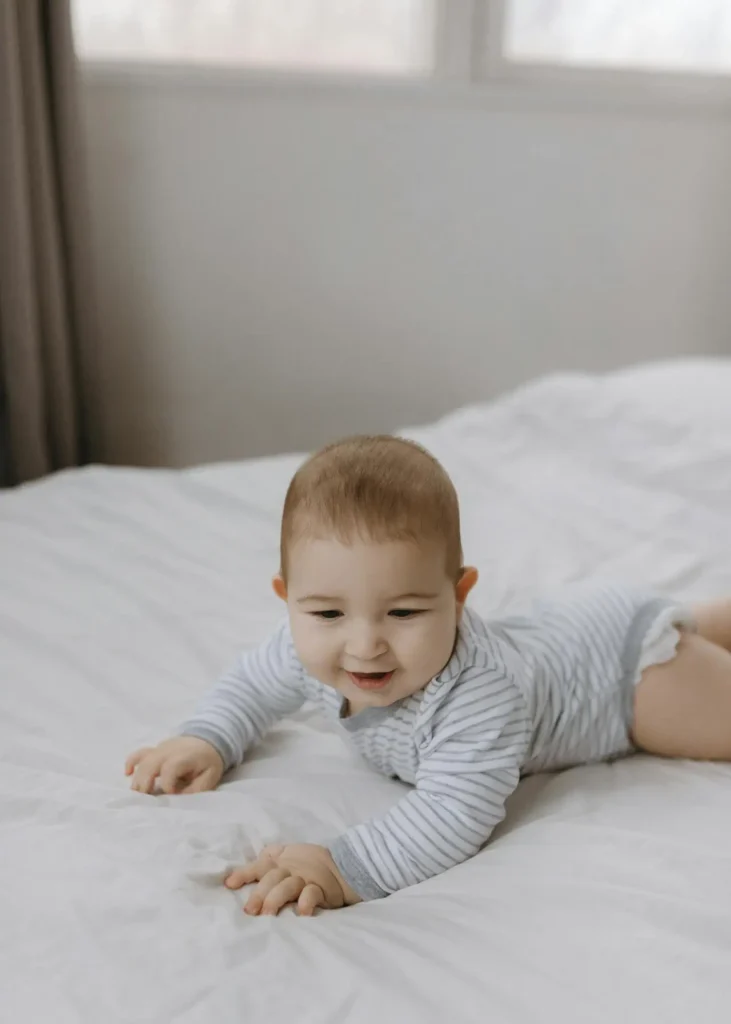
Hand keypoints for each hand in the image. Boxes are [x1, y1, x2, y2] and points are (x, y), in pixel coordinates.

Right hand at [125, 736, 223, 793]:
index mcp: (185, 756)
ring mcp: (161, 748)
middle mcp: (170, 750)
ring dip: (137, 778)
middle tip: (145, 799)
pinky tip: (127, 774)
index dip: (168, 783)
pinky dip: (131, 762)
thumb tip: (177, 798)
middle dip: (145, 783)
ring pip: (143, 761)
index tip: (171, 794)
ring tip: (137, 794)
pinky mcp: (156, 749)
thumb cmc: (209, 761)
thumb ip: (196, 788)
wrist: (209, 738)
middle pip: (151, 764)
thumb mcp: (210, 777)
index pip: (170, 767)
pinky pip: (140, 753)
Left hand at [224, 844, 361, 916]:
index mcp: (279, 862)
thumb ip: (268, 858)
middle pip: (271, 879)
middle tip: (250, 910)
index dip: (243, 874)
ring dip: (276, 899)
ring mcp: (304, 879)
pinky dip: (306, 903)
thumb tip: (246, 867)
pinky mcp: (320, 889)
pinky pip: (312, 894)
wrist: (341, 864)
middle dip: (259, 894)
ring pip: (288, 886)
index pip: (258, 866)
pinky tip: (301, 913)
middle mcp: (289, 870)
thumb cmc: (308, 862)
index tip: (229, 884)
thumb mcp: (287, 854)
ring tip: (268, 915)